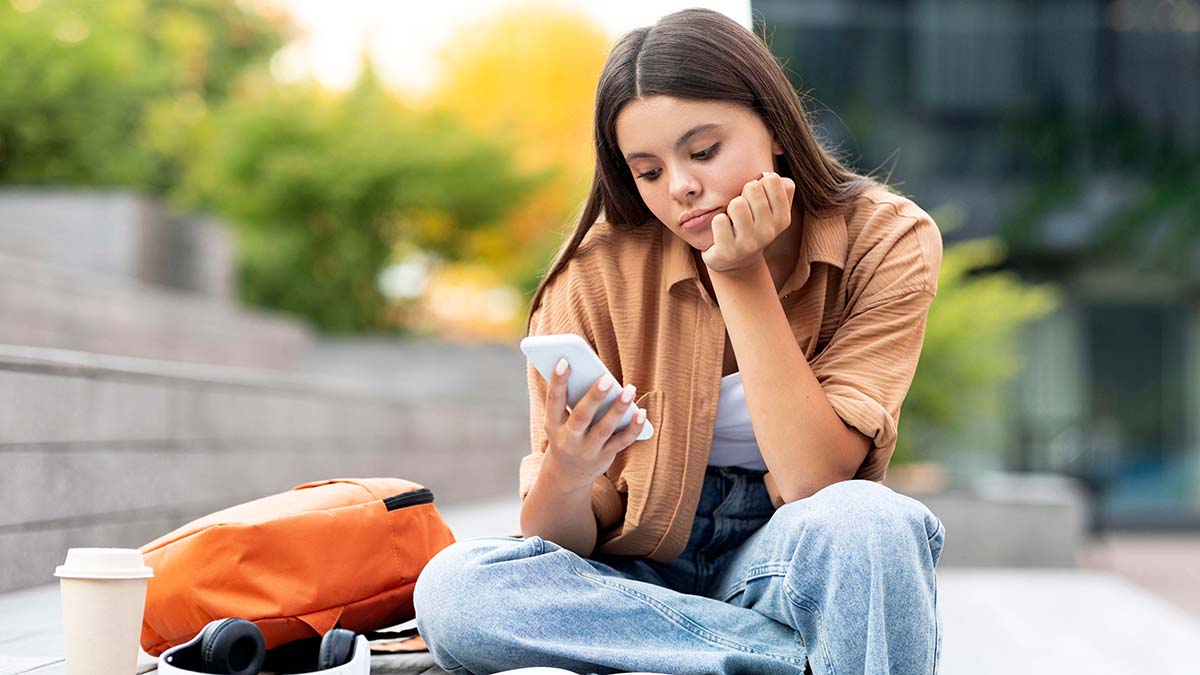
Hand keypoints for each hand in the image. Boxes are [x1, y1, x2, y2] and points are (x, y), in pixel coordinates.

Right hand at [541, 359, 647, 491]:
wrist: (568, 474)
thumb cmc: (566, 433)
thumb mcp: (560, 420)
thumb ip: (572, 399)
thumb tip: (593, 373)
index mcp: (552, 424)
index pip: (553, 401)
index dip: (558, 381)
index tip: (565, 361)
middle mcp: (568, 439)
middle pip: (581, 417)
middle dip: (594, 397)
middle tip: (607, 378)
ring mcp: (587, 450)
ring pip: (604, 429)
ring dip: (618, 409)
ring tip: (629, 389)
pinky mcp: (605, 456)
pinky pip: (622, 441)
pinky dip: (633, 427)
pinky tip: (641, 412)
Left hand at [700, 170, 795, 273]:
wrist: (735, 261)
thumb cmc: (752, 225)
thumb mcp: (771, 209)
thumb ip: (781, 189)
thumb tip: (771, 175)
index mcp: (783, 218)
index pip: (772, 180)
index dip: (759, 182)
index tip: (756, 197)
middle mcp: (769, 232)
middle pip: (753, 188)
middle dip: (743, 193)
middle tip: (741, 209)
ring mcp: (749, 243)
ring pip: (737, 203)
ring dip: (729, 207)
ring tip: (731, 219)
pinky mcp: (728, 251)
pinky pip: (719, 220)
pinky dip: (717, 221)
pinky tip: (721, 230)